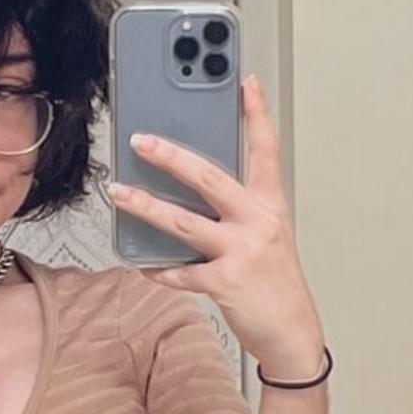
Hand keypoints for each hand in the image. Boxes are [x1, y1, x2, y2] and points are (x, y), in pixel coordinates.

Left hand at [108, 75, 325, 378]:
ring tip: (120, 193)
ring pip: (184, 222)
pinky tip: (140, 263)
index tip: (245, 82)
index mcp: (270, 205)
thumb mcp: (265, 236)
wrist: (292, 332)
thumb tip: (189, 191)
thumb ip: (235, 210)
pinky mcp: (226, 282)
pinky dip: (158, 269)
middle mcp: (258, 222)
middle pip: (210, 178)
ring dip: (146, 207)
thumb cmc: (274, 282)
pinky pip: (181, 272)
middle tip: (141, 140)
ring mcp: (242, 252)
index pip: (265, 150)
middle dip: (171, 157)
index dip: (256, 114)